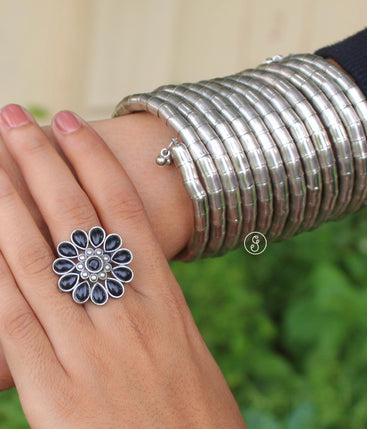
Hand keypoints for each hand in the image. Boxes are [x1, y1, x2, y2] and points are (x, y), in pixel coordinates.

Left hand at [0, 105, 244, 427]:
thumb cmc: (198, 418)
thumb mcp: (184, 352)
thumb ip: (150, 312)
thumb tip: (123, 276)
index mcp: (162, 300)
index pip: (124, 212)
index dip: (94, 163)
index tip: (72, 124)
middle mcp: (123, 310)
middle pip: (75, 221)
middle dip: (42, 163)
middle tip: (16, 117)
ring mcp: (85, 346)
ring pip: (34, 258)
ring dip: (6, 203)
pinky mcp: (51, 388)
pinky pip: (10, 316)